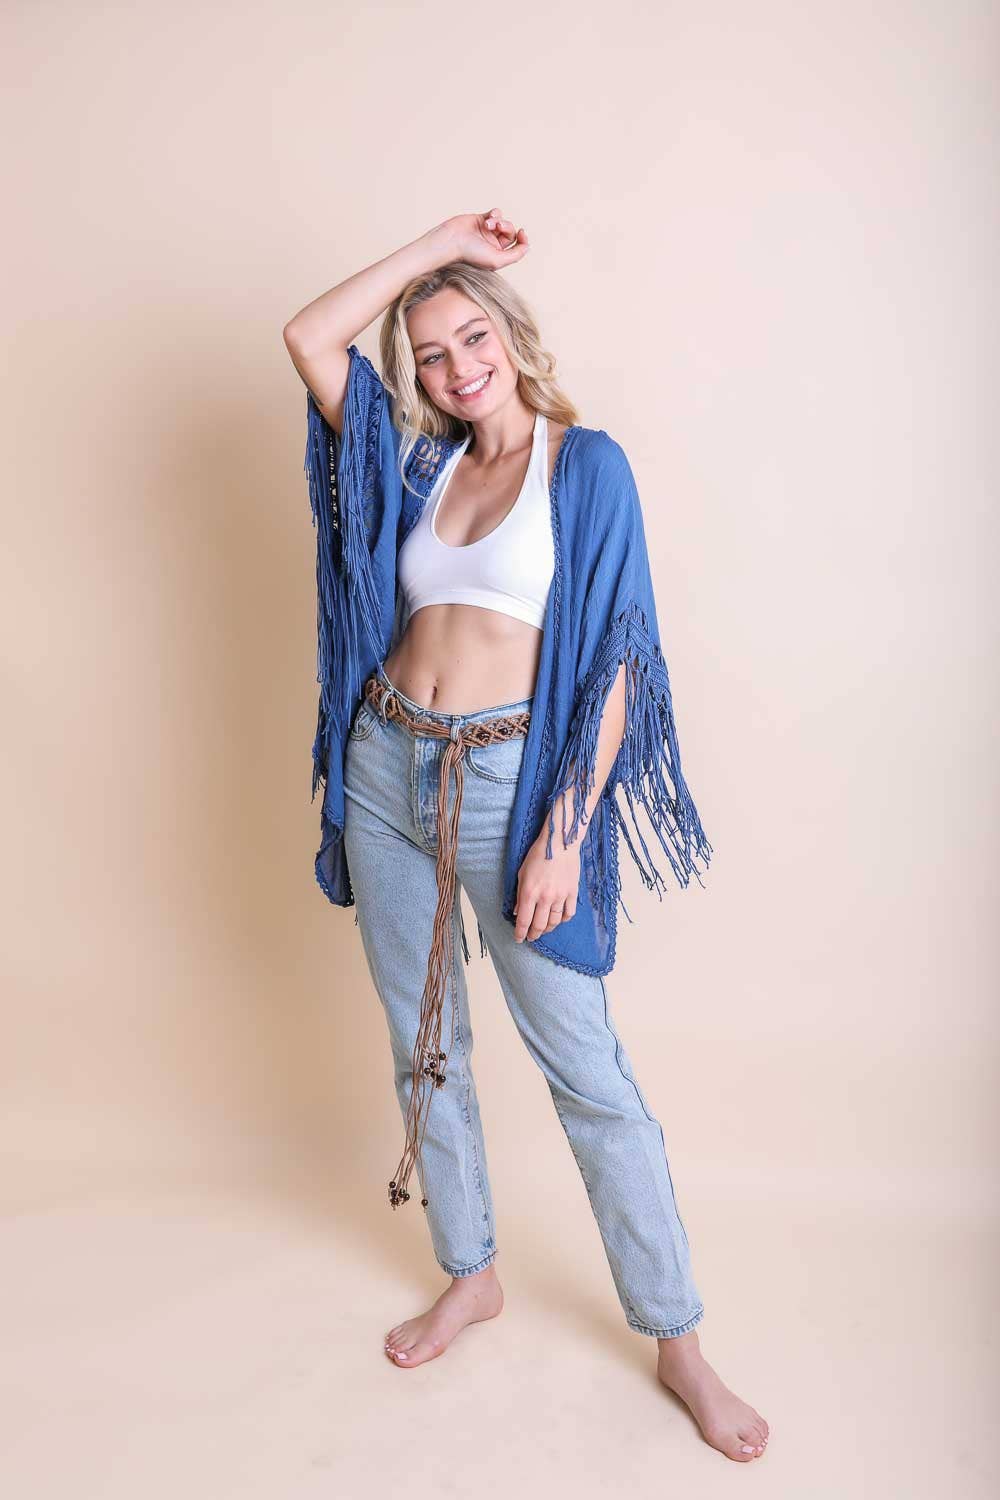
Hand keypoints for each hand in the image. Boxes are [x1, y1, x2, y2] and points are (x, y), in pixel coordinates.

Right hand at [434, 208, 529, 269]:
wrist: (451, 241)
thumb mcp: (497, 260)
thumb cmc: (471, 254)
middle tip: (497, 226)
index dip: (523, 239)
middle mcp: (493, 244)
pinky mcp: (481, 220)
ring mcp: (487, 232)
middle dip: (507, 227)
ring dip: (498, 220)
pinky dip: (494, 214)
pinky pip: (495, 213)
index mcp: (498, 255)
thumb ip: (516, 255)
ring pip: (503, 221)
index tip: (522, 232)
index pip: (517, 246)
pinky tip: (487, 219)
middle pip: (510, 232)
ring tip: (488, 224)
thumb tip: (528, 247)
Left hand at [513, 825, 579, 942]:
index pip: (524, 921)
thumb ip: (520, 895)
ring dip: (547, 929)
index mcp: (530, 892)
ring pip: (554, 922)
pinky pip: (569, 913)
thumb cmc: (538, 855)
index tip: (518, 939)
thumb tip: (517, 912)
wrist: (560, 843)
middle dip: (533, 934)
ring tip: (543, 930)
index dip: (520, 933)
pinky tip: (559, 920)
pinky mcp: (572, 892)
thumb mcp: (522, 873)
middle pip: (539, 925)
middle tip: (531, 937)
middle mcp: (545, 897)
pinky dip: (563, 920)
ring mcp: (560, 896)